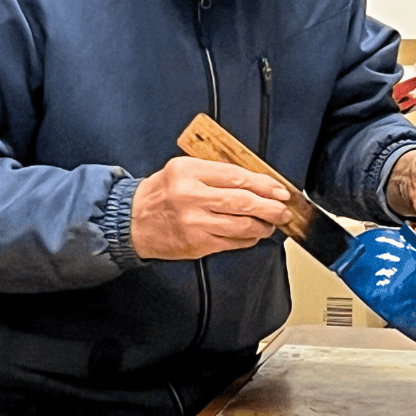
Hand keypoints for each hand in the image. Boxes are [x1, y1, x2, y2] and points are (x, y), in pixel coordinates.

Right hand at [130, 157, 291, 260]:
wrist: (132, 221)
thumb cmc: (160, 194)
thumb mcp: (182, 170)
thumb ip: (214, 173)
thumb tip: (254, 182)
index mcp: (188, 172)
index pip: (236, 176)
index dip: (263, 184)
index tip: (278, 189)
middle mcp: (191, 196)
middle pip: (242, 201)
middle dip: (270, 206)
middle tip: (283, 209)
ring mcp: (194, 223)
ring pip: (241, 225)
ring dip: (263, 225)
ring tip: (272, 223)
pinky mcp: (196, 244)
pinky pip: (231, 243)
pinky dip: (248, 239)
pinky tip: (253, 235)